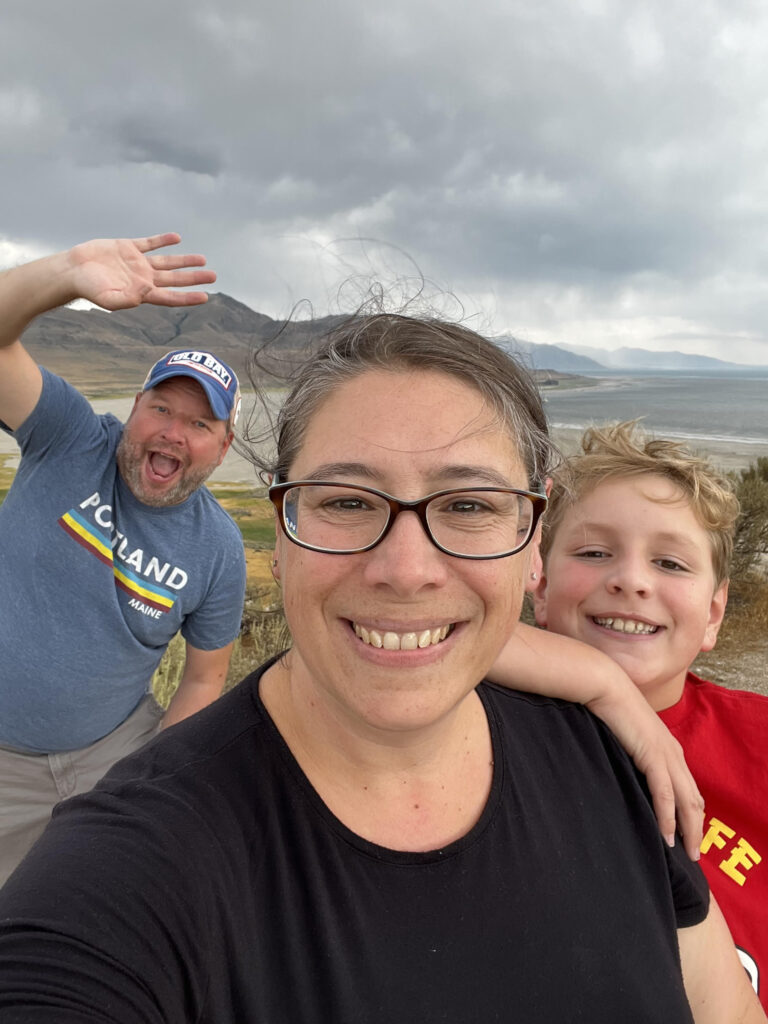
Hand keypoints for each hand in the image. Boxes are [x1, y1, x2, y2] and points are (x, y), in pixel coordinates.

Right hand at [65, 233, 215, 309]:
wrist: (72, 270)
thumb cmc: (88, 287)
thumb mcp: (106, 298)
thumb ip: (124, 299)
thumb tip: (142, 298)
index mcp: (141, 292)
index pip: (169, 296)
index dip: (187, 297)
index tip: (205, 297)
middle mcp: (143, 278)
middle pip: (174, 278)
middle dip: (193, 278)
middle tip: (213, 276)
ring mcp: (137, 262)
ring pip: (166, 261)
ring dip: (184, 260)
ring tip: (202, 259)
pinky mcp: (128, 247)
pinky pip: (149, 243)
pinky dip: (162, 240)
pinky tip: (176, 238)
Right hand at [588, 688, 703, 859]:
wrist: (605, 686)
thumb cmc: (610, 709)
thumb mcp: (627, 735)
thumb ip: (633, 753)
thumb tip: (625, 772)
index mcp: (669, 748)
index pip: (689, 788)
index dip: (691, 813)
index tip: (688, 834)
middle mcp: (674, 753)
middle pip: (694, 799)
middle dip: (696, 828)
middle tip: (693, 853)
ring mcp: (666, 755)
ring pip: (686, 801)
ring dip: (688, 829)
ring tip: (686, 852)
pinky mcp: (653, 755)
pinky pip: (665, 794)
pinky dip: (668, 816)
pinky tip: (667, 835)